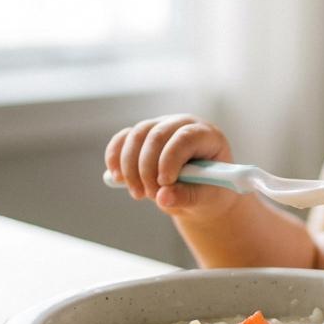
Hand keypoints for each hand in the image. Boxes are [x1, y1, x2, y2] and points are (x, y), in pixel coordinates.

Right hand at [103, 115, 242, 218]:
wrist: (199, 193)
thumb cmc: (208, 192)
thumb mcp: (205, 199)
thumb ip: (187, 197)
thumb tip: (163, 197)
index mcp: (207, 136)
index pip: (184, 138)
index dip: (170, 159)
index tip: (164, 183)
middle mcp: (183, 124)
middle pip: (157, 135)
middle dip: (147, 168)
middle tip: (149, 195)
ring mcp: (161, 126)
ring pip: (137, 136)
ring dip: (130, 167)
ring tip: (138, 194)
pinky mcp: (143, 136)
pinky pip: (123, 139)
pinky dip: (115, 157)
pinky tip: (116, 177)